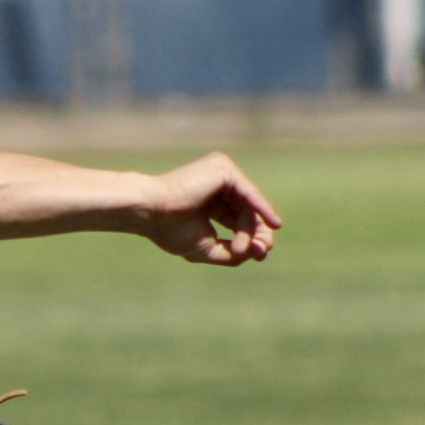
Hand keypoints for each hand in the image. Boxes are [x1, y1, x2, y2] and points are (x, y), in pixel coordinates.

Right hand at [140, 153, 280, 265]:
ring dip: (251, 230)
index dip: (250, 238)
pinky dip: (262, 210)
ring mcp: (220, 173)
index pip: (238, 219)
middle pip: (248, 212)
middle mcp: (216, 184)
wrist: (150, 211)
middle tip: (260, 253)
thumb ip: (232, 252)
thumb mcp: (206, 248)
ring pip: (248, 206)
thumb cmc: (170, 229)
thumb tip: (260, 252)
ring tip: (242, 248)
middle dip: (257, 235)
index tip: (258, 255)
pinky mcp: (223, 169)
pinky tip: (273, 226)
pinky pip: (249, 193)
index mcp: (209, 201)